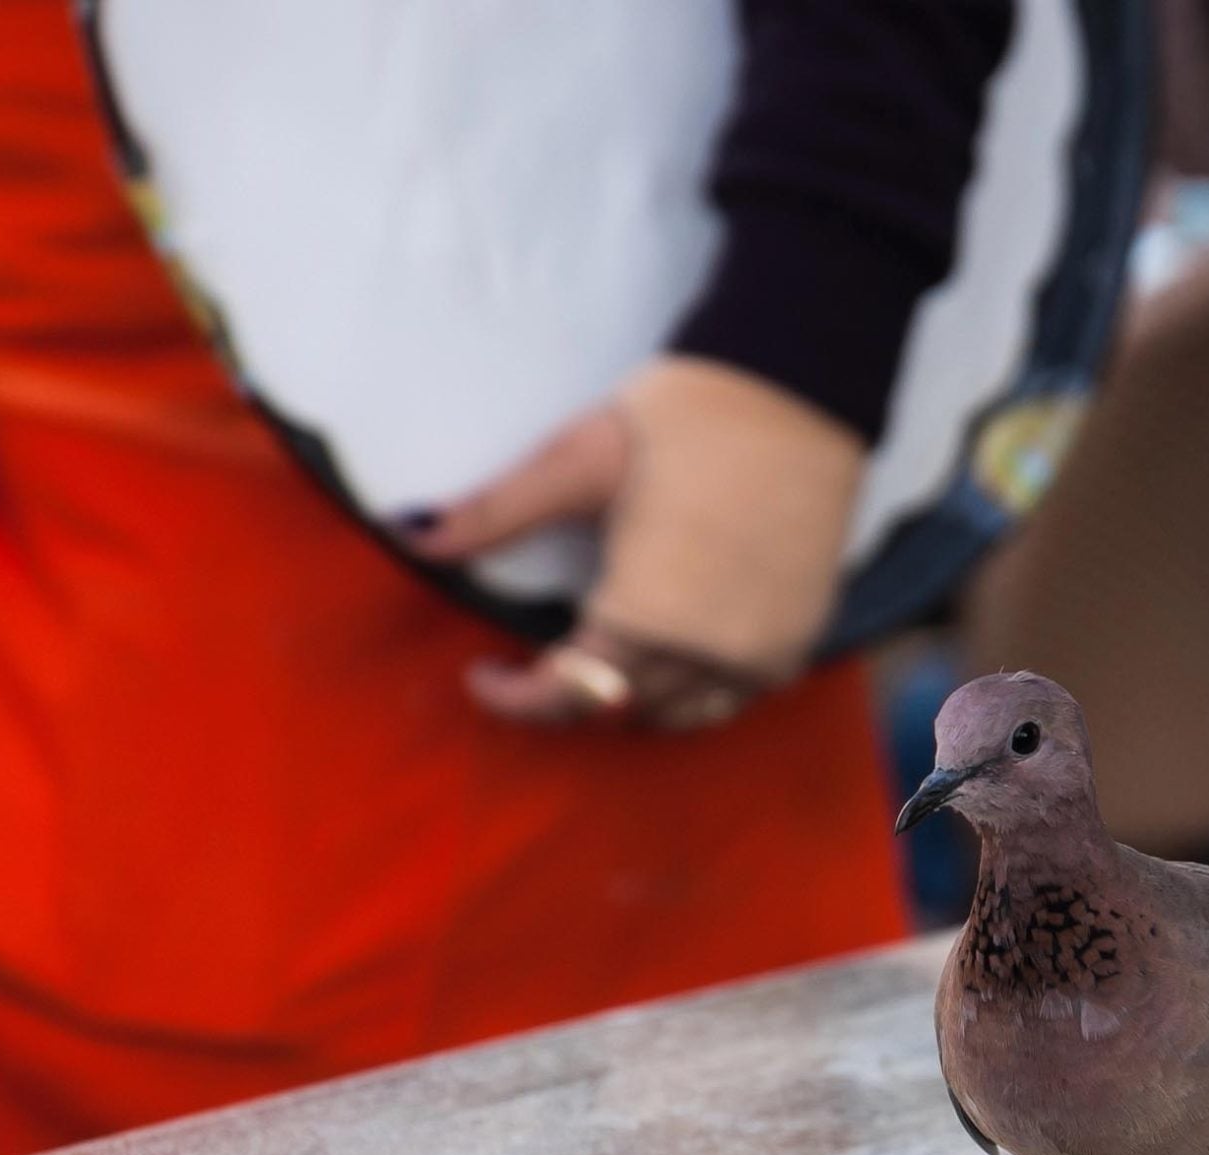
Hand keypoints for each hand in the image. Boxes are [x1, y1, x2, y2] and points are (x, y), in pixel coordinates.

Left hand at [414, 356, 866, 729]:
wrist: (796, 388)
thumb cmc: (683, 419)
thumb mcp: (575, 463)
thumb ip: (495, 513)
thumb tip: (410, 538)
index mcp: (646, 618)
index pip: (567, 696)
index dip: (514, 699)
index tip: (481, 675)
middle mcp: (707, 652)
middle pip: (620, 708)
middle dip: (567, 693)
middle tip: (535, 660)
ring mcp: (760, 650)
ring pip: (680, 712)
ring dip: (631, 699)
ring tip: (601, 658)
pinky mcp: (797, 633)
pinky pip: (736, 694)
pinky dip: (694, 689)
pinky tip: (670, 650)